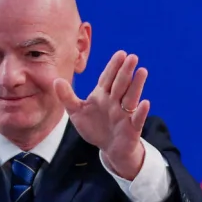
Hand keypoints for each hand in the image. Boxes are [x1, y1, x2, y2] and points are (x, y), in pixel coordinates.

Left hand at [54, 50, 148, 178]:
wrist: (109, 148)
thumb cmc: (94, 127)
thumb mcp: (77, 112)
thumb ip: (67, 97)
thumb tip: (56, 80)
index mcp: (103, 95)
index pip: (108, 78)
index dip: (113, 66)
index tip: (120, 53)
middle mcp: (115, 101)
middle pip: (121, 84)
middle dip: (126, 71)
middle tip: (132, 57)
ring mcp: (124, 114)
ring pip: (131, 97)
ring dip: (137, 85)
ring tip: (142, 71)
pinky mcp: (132, 127)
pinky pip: (137, 118)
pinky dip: (141, 112)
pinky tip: (145, 103)